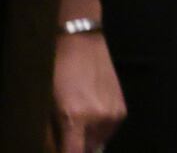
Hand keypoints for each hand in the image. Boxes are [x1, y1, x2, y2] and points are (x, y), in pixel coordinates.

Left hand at [53, 0, 124, 152]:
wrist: (83, 43)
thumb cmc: (58, 71)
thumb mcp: (46, 104)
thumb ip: (50, 134)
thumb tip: (53, 150)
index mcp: (76, 118)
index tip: (61, 149)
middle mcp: (99, 119)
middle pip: (86, 151)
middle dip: (74, 146)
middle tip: (65, 135)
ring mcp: (114, 114)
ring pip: (98, 142)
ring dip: (86, 139)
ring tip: (77, 122)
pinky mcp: (122, 108)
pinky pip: (109, 131)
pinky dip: (98, 129)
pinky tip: (90, 113)